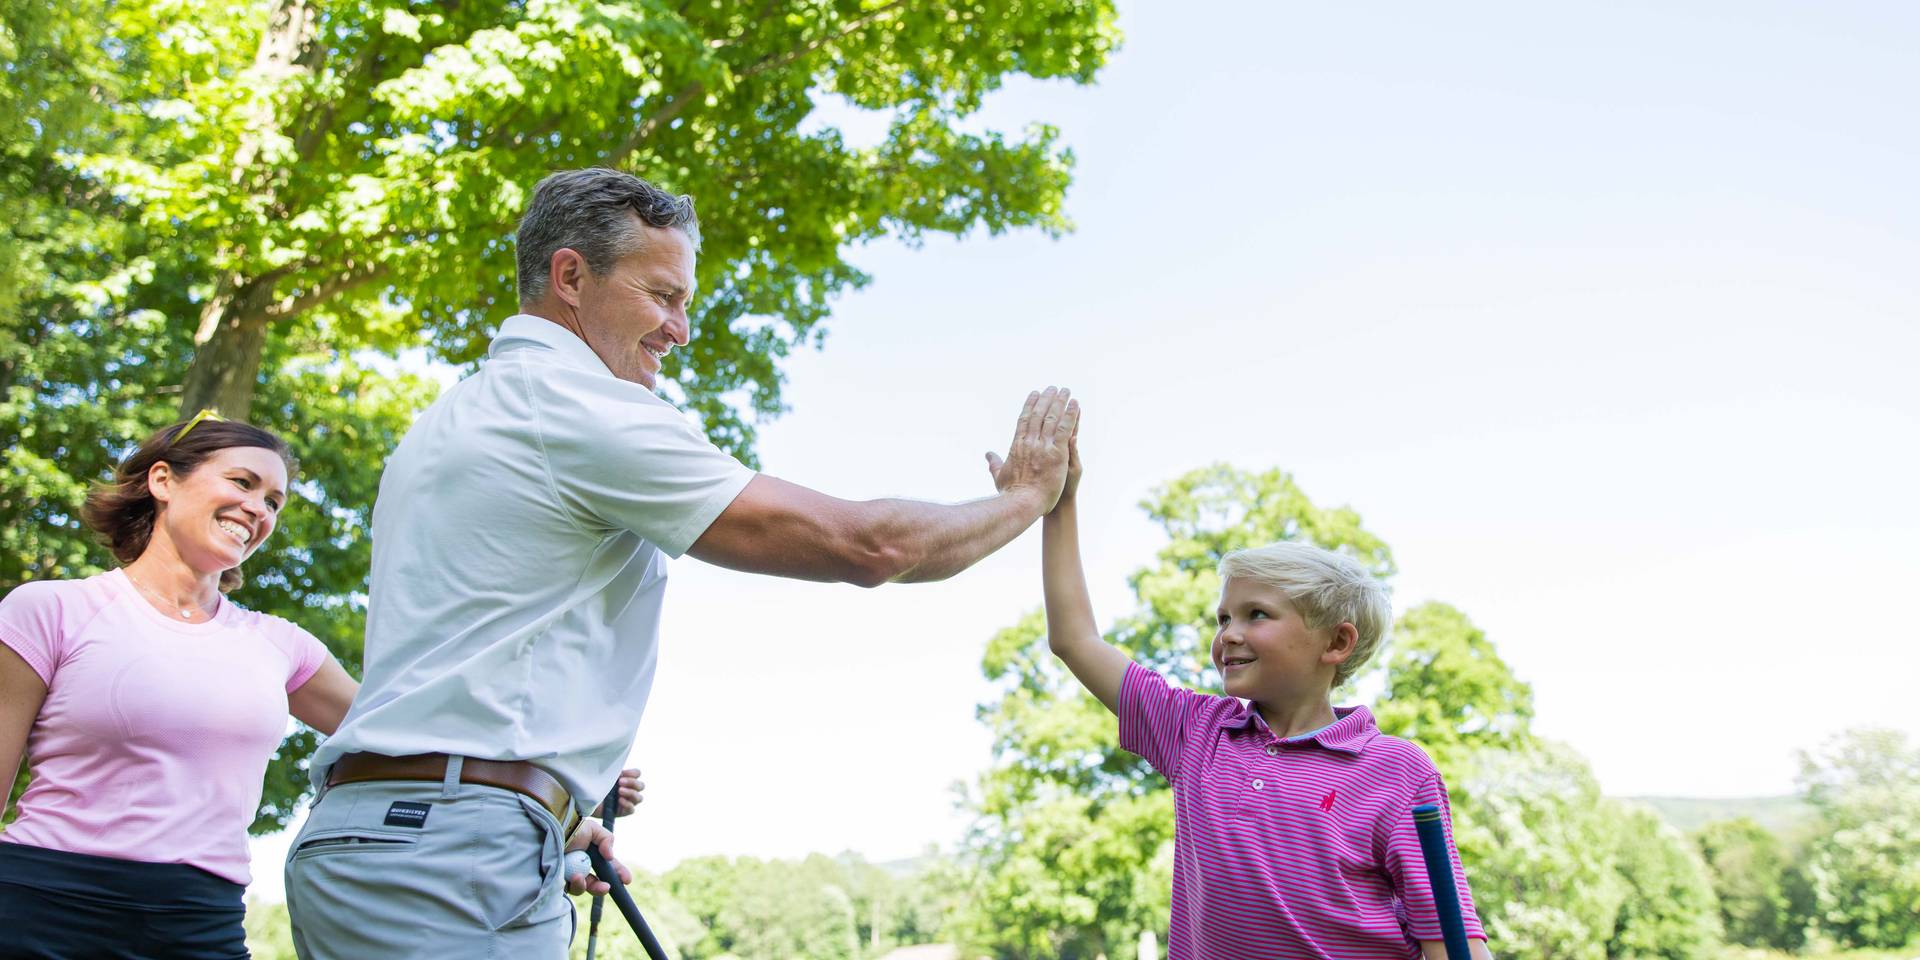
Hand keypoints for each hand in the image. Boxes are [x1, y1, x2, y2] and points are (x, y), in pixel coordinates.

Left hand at [563, 821, 630, 895]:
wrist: (551, 829)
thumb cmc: (570, 827)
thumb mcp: (593, 829)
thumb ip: (607, 839)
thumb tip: (611, 857)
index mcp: (593, 856)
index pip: (609, 868)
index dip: (619, 874)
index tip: (627, 880)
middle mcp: (582, 867)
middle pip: (596, 883)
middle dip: (602, 888)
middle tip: (607, 887)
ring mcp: (570, 875)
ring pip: (583, 889)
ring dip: (585, 885)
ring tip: (579, 877)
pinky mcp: (558, 882)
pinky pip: (569, 890)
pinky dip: (574, 885)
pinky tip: (573, 877)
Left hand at [587, 768, 642, 817]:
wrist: (585, 801)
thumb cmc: (594, 787)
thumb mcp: (602, 777)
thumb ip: (611, 771)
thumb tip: (617, 766)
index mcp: (627, 779)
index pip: (637, 774)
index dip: (632, 773)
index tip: (621, 773)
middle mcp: (630, 790)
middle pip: (641, 786)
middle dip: (632, 782)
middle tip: (620, 782)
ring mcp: (628, 802)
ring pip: (639, 798)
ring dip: (631, 793)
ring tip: (619, 791)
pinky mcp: (624, 812)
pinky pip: (632, 809)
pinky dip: (627, 804)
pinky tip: (619, 801)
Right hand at [984, 387, 1078, 513]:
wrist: (1022, 503)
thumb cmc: (1010, 494)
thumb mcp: (999, 476)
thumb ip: (994, 463)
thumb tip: (988, 454)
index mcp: (1016, 445)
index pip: (1024, 419)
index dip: (1030, 405)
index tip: (1034, 393)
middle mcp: (1029, 442)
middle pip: (1039, 414)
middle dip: (1046, 399)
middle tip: (1052, 387)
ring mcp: (1043, 446)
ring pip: (1052, 418)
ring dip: (1060, 402)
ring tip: (1065, 390)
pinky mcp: (1057, 453)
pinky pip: (1065, 429)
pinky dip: (1071, 415)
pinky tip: (1075, 404)